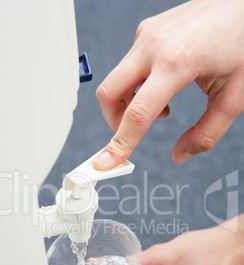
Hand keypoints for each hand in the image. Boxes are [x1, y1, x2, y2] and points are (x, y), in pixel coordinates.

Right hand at [93, 0, 243, 169]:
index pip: (137, 113)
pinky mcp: (147, 30)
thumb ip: (207, 133)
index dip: (120, 143)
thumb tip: (181, 154)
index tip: (106, 162)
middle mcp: (154, 45)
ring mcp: (147, 34)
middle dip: (113, 122)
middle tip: (130, 135)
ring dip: (126, 104)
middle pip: (108, 93)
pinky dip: (135, 86)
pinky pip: (128, 65)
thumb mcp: (234, 97)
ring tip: (159, 110)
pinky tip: (159, 89)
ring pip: (116, 79)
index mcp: (176, 62)